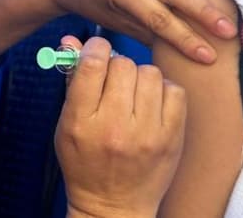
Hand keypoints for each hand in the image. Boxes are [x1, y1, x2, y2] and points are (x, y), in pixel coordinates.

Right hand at [56, 37, 185, 217]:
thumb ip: (72, 81)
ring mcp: (147, 134)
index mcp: (81, 122)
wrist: (113, 206)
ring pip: (150, 73)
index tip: (96, 52)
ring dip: (140, 77)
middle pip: (122, 65)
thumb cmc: (85, 163)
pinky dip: (163, 91)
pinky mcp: (172, 138)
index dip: (95, 49)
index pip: (92, 65)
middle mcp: (114, 127)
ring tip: (133, 94)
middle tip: (114, 80)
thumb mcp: (67, 124)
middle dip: (116, 66)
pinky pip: (174, 91)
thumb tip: (70, 40)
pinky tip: (152, 104)